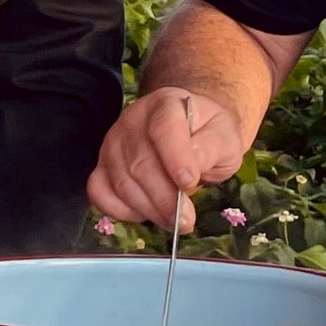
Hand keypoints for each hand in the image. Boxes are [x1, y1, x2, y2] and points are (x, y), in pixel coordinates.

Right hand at [88, 86, 247, 231]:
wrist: (191, 131)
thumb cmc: (208, 135)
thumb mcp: (224, 137)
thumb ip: (212, 148)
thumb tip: (192, 168)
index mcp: (166, 104)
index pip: (163, 128)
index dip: (175, 158)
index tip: (190, 183)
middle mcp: (132, 120)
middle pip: (140, 163)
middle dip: (165, 198)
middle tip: (186, 220)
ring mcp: (113, 143)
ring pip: (122, 183)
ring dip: (149, 209)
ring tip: (174, 221)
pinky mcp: (102, 165)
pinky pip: (100, 192)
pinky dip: (121, 210)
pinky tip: (145, 213)